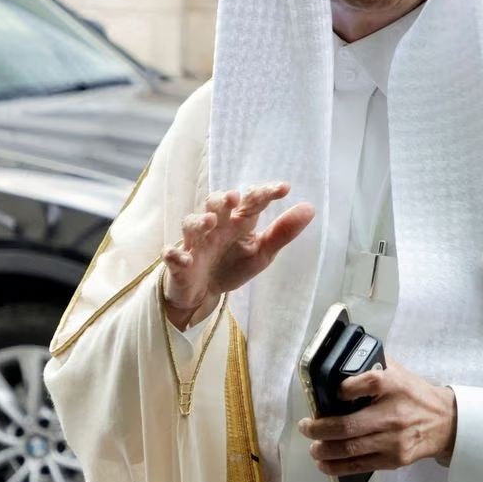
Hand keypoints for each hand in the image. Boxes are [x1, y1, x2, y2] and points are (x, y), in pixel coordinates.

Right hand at [163, 183, 315, 329]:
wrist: (205, 292)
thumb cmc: (232, 265)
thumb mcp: (262, 252)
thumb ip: (283, 232)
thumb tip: (310, 208)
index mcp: (238, 222)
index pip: (251, 201)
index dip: (265, 193)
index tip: (284, 189)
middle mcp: (216, 227)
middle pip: (215, 204)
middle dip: (223, 200)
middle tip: (235, 199)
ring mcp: (195, 243)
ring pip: (191, 224)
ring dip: (199, 221)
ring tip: (211, 222)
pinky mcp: (179, 263)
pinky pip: (172, 256)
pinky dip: (175, 256)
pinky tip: (184, 259)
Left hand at [298, 358, 457, 473]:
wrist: (446, 422)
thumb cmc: (415, 395)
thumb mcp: (398, 372)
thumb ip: (371, 367)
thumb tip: (338, 364)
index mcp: (393, 385)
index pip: (363, 383)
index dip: (342, 390)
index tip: (332, 393)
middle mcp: (393, 413)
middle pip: (348, 425)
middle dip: (319, 429)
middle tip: (305, 427)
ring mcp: (394, 439)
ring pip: (351, 449)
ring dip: (325, 450)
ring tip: (313, 447)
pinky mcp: (395, 459)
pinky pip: (361, 465)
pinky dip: (338, 467)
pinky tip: (324, 463)